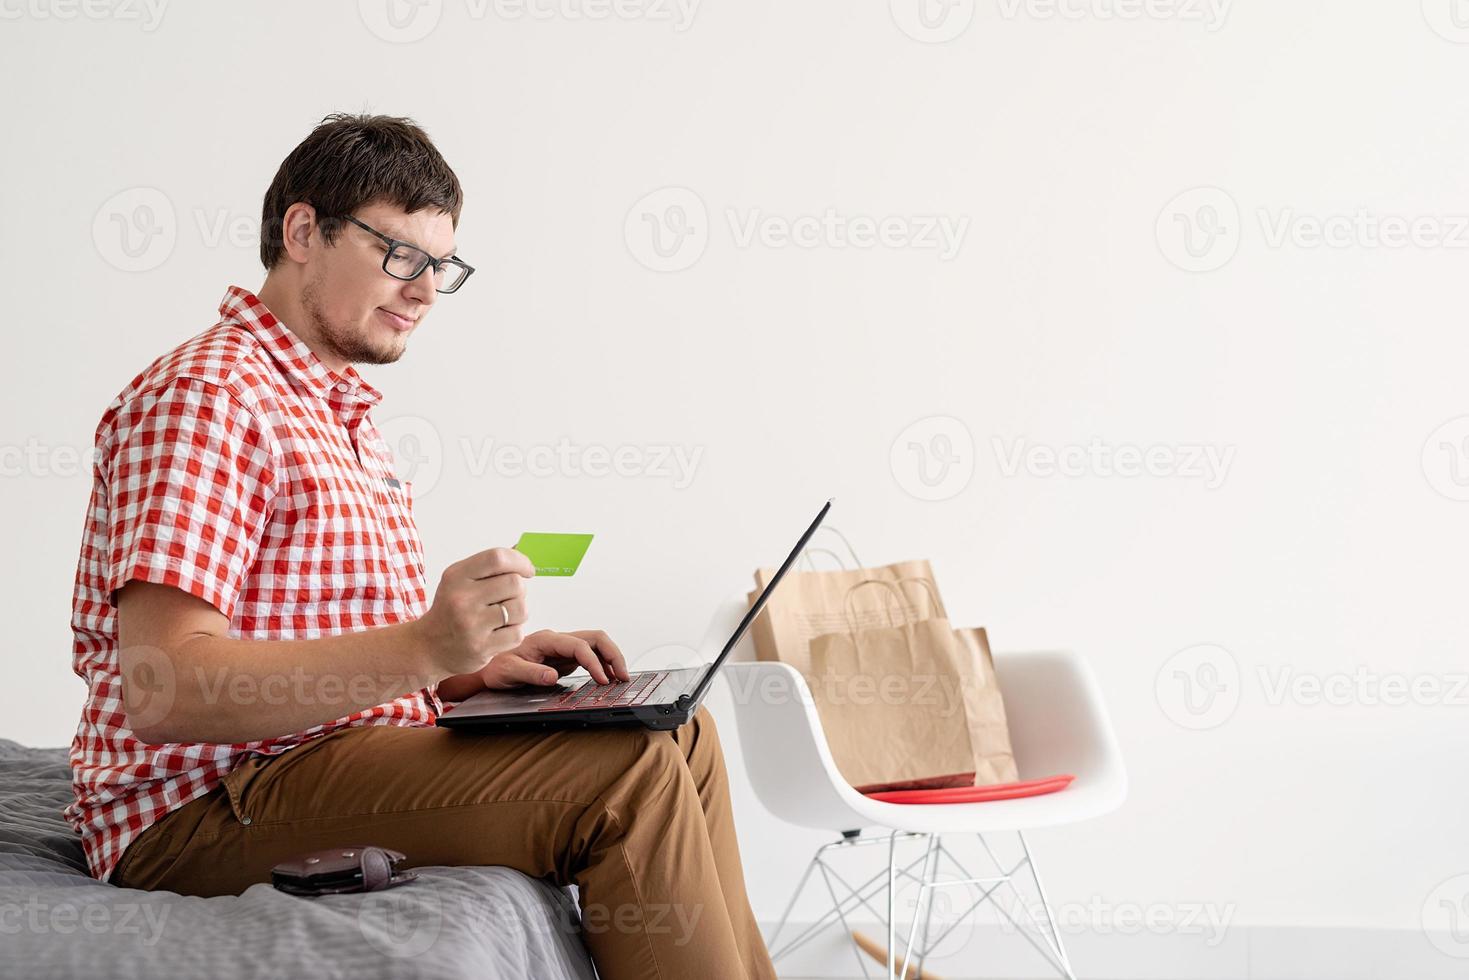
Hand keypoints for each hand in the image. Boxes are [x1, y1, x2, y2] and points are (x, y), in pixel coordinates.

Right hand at [414, 547, 534, 676]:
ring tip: (504, 617)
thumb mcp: (460, 582)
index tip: (528, 570)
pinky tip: (498, 633)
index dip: (519, 561)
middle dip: (519, 590)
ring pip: (521, 609)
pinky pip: (517, 634)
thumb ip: (489, 566)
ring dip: (519, 612)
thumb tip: (521, 547)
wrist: (429, 648)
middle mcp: (462, 599)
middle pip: (515, 583)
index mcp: (456, 576)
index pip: (497, 558)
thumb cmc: (451, 611)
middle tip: (509, 598)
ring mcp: (471, 625)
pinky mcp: (481, 647)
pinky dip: (514, 632)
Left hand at [478, 629, 631, 689]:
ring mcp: (562, 648)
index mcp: (546, 639)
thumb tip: (553, 676)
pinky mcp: (564, 658)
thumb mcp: (508, 672)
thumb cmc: (495, 667)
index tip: (602, 681)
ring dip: (611, 658)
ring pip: (596, 644)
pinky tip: (607, 678)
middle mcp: (557, 639)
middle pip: (595, 638)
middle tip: (623, 676)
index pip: (579, 645)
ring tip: (620, 678)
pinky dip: (603, 664)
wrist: (487, 668)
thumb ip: (530, 673)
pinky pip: (590, 656)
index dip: (594, 662)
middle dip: (613, 654)